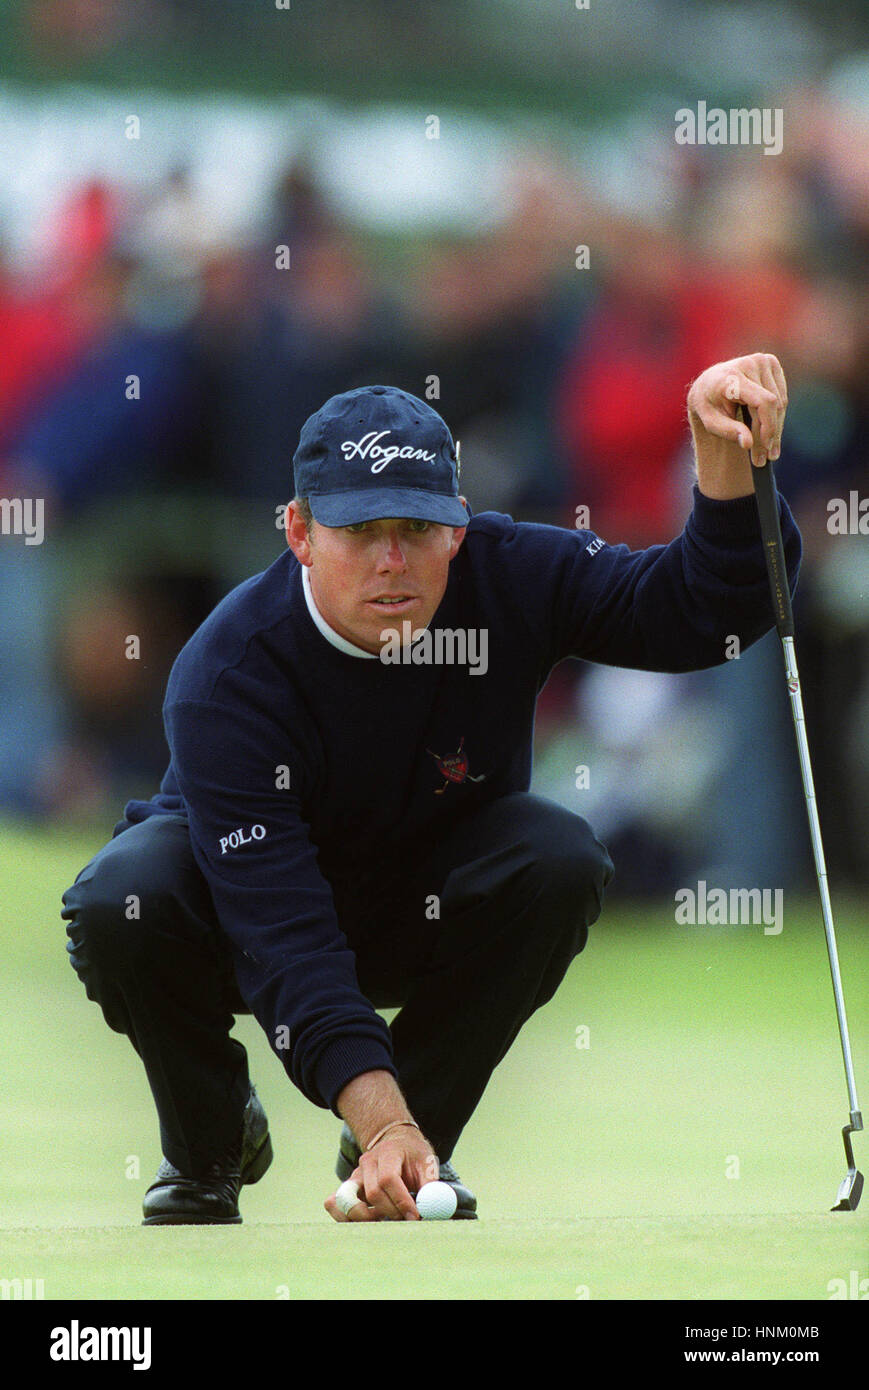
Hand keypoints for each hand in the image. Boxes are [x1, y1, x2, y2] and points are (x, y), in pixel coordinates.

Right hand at [324, 1130, 438, 1222]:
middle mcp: (367, 1163)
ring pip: (348, 1201)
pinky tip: (365, 1223)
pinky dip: (345, 1217)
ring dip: (366, 1218)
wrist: (395, 1143)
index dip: (401, 1200)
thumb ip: (430, 1183)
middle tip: (406, 1220)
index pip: (388, 1179)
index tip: (415, 1215)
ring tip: (385, 1221)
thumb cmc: (412, 1154)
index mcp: (388, 1153)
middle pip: (372, 1193)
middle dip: (391, 1212)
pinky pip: (335, 1203)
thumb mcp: (427, 1161)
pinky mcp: (348, 1188)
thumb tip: (431, 1207)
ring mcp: (354, 1175)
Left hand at [687, 353, 787, 498]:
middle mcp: (750, 363)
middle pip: (773, 405)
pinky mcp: (771, 363)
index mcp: (732, 376)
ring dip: (775, 428)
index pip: (763, 402)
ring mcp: (762, 360)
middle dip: (769, 434)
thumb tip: (748, 444)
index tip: (766, 448)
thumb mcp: (710, 422)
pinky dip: (776, 416)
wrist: (708, 383)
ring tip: (767, 451)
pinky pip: (781, 395)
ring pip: (780, 402)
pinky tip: (769, 431)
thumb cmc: (708, 404)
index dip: (769, 426)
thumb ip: (728, 431)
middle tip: (764, 459)